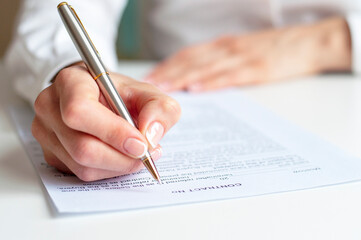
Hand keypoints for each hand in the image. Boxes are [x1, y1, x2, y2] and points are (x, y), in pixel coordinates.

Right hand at [32, 64, 180, 180]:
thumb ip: (159, 108)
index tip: (141, 144)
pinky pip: (80, 174)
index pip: (79, 111)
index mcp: (70, 81)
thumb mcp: (147, 93)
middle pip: (82, 147)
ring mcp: (46, 132)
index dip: (113, 132)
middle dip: (122, 158)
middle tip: (146, 154)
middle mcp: (50, 107)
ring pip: (83, 166)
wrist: (100, 99)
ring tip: (137, 154)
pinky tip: (119, 156)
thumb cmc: (120, 94)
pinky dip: (108, 171)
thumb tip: (151, 135)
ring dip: (118, 166)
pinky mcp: (51, 153)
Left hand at [146, 17, 350, 91]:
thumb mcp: (242, 50)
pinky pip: (230, 76)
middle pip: (191, 61)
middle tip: (146, 86)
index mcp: (222, 46)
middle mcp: (227, 49)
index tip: (150, 77)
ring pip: (205, 67)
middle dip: (167, 74)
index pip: (188, 56)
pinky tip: (198, 89)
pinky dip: (212, 82)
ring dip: (182, 78)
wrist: (308, 42)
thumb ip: (220, 62)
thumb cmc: (273, 49)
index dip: (167, 66)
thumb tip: (197, 79)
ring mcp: (241, 58)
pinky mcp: (257, 68)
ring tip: (163, 89)